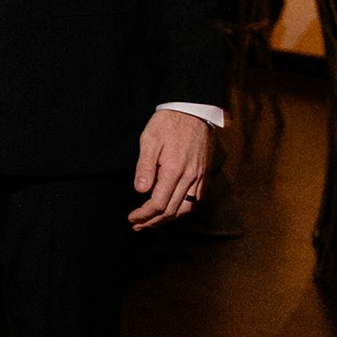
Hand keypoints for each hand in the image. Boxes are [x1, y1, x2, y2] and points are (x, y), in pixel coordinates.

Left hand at [131, 108, 210, 229]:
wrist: (193, 110)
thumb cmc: (168, 123)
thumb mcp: (149, 140)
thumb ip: (145, 167)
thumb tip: (140, 191)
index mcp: (173, 170)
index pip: (158, 203)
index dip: (144, 215)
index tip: (132, 218)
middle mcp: (189, 178)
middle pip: (171, 210)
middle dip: (153, 221)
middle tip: (138, 226)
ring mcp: (199, 177)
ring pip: (185, 208)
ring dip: (168, 219)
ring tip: (153, 223)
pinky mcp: (204, 174)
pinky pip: (196, 200)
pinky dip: (183, 210)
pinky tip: (173, 211)